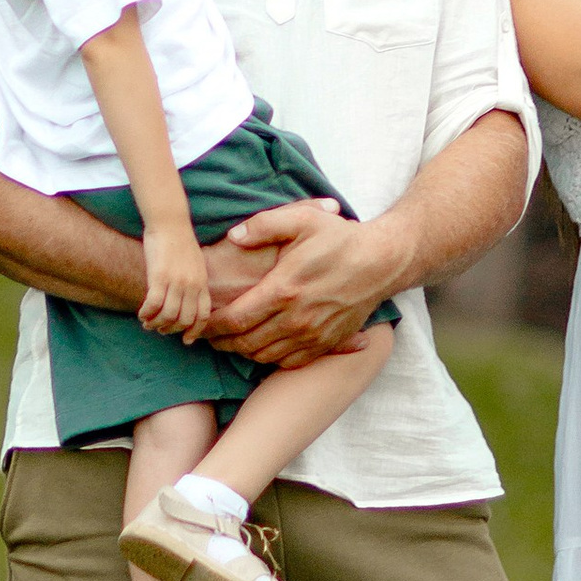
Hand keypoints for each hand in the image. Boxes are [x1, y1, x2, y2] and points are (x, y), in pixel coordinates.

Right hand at [138, 220, 211, 339]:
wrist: (170, 222)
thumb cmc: (179, 240)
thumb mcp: (196, 263)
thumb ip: (194, 282)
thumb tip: (186, 300)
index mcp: (202, 282)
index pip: (203, 316)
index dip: (194, 331)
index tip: (186, 340)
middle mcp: (192, 285)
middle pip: (184, 320)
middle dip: (171, 329)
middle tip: (160, 329)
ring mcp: (177, 282)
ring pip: (168, 316)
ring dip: (156, 324)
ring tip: (147, 323)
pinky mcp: (159, 277)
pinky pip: (153, 305)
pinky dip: (147, 314)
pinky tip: (141, 314)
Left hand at [206, 200, 388, 368]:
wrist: (382, 262)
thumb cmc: (339, 238)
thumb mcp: (301, 219)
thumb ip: (263, 225)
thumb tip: (233, 236)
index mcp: (284, 290)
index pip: (235, 318)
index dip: (211, 325)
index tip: (198, 323)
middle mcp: (297, 319)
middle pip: (246, 342)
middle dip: (221, 342)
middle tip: (205, 335)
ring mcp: (313, 335)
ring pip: (265, 355)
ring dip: (242, 352)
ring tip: (228, 341)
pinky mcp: (326, 343)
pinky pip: (289, 361)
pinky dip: (269, 358)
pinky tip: (259, 346)